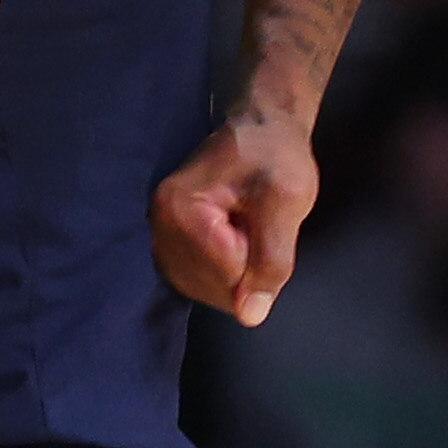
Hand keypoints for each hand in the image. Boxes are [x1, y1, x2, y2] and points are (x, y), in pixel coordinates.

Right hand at [152, 116, 319, 327]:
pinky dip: (225, 271)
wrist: (261, 132)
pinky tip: (235, 241)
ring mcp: (159, 238)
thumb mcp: (288, 199)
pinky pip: (200, 283)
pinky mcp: (169, 247)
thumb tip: (251, 315)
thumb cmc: (276, 156)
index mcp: (179, 208)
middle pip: (212, 286)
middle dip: (247, 266)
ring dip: (237, 269)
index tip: (264, 217)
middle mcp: (158, 226)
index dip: (260, 257)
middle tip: (257, 222)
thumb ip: (272, 258)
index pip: (226, 273)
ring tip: (245, 227)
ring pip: (207, 290)